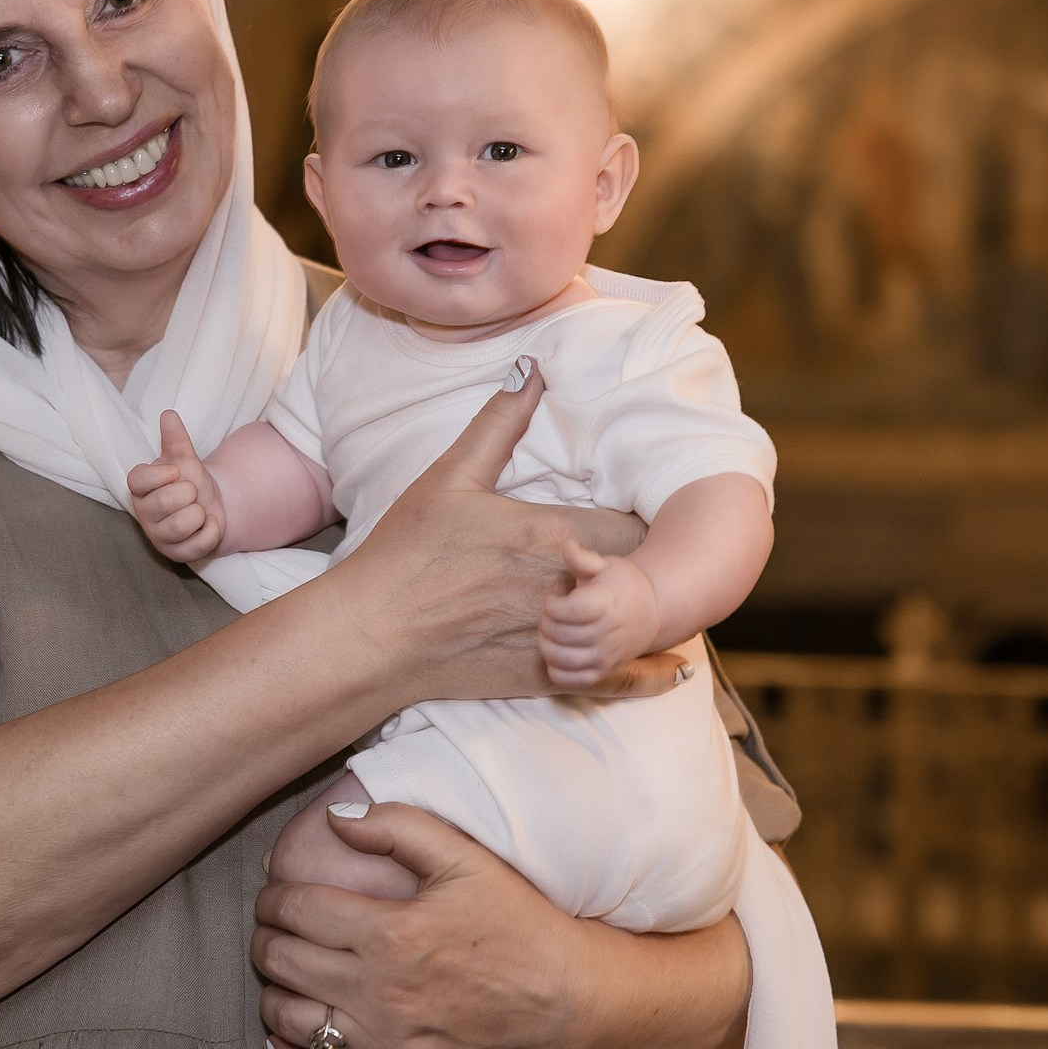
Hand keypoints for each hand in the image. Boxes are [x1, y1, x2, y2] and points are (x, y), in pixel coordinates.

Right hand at [126, 410, 225, 560]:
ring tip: (199, 509)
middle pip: (163, 503)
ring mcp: (159, 536)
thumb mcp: (184, 458)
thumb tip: (168, 414)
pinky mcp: (177, 554)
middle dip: (188, 493)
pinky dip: (211, 530)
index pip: (136, 481)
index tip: (175, 471)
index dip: (158, 476)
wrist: (211, 505)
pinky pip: (198, 545)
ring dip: (199, 513)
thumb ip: (176, 438)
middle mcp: (144, 513)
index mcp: (141, 488)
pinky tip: (209, 523)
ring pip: (179, 526)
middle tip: (191, 492)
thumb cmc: (189, 480)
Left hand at [250, 803, 578, 1048]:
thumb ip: (396, 828)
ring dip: (270, 994)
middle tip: (270, 930)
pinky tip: (284, 1041)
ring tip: (281, 976)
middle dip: (263, 940)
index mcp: (388, 929)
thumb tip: (335, 820)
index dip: (271, 896)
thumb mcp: (464, 858)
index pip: (296, 908)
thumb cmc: (515, 922)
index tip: (273, 893)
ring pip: (290, 1020)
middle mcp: (379, 988)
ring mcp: (386, 1039)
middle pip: (282, 961)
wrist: (563, 999)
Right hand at [340, 369, 675, 705]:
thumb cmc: (406, 554)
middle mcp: (567, 587)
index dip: (655, 516)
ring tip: (668, 594)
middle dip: (659, 561)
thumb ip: (498, 423)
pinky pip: (616, 678)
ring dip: (654, 610)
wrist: (373, 635)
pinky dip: (651, 674)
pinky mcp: (547, 676)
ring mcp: (561, 636)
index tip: (661, 508)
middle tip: (672, 549)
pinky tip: (674, 667)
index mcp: (551, 534)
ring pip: (638, 624)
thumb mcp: (450, 477)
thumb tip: (532, 370)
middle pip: (646, 572)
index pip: (636, 522)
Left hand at [538, 541, 664, 687]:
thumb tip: (566, 546)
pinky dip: (557, 670)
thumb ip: (582, 558)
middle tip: (553, 614)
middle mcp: (605, 633)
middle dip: (546, 622)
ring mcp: (605, 655)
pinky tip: (558, 654)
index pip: (563, 611)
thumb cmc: (622, 584)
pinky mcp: (604, 671)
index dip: (551, 604)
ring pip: (560, 657)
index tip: (556, 598)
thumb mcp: (604, 564)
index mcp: (604, 604)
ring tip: (553, 632)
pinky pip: (571, 681)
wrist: (652, 611)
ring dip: (547, 644)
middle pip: (557, 633)